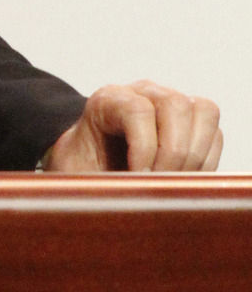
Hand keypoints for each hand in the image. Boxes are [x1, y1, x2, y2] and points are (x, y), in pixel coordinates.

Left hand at [42, 81, 222, 173]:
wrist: (91, 163)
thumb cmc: (83, 168)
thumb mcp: (76, 174)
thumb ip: (89, 184)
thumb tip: (123, 198)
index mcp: (108, 100)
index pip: (137, 110)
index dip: (144, 148)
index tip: (139, 179)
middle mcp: (143, 93)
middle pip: (176, 106)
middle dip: (174, 153)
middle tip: (161, 185)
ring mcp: (171, 102)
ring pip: (204, 113)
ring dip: (195, 155)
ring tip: (175, 184)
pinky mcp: (192, 120)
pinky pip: (215, 133)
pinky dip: (206, 161)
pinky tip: (184, 181)